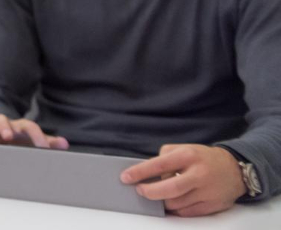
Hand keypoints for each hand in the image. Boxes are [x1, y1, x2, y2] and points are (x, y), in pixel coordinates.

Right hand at [0, 114, 69, 149]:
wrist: (6, 139)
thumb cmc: (23, 142)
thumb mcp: (36, 141)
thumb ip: (49, 142)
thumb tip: (64, 143)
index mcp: (21, 127)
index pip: (29, 126)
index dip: (37, 135)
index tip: (43, 148)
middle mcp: (5, 126)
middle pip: (3, 119)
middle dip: (5, 127)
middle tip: (9, 136)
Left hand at [122, 144, 245, 216]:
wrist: (235, 169)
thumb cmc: (202, 158)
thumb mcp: (183, 149)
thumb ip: (165, 158)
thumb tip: (147, 173)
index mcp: (188, 156)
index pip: (158, 165)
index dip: (139, 172)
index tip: (125, 178)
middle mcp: (198, 174)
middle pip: (168, 189)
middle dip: (149, 192)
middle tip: (140, 191)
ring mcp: (207, 191)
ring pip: (176, 203)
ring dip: (162, 202)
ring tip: (156, 197)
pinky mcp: (212, 205)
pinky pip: (187, 212)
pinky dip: (175, 210)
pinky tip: (170, 204)